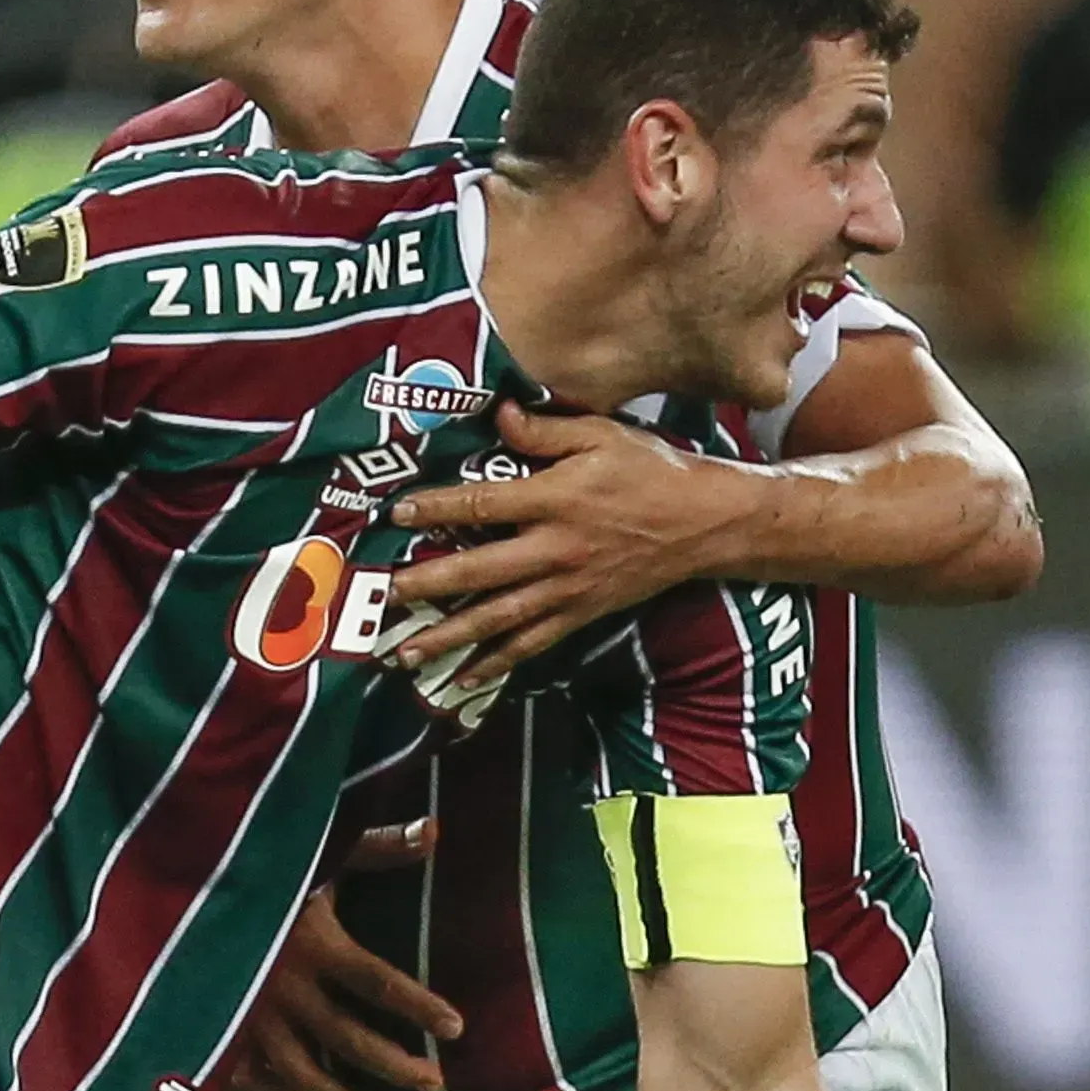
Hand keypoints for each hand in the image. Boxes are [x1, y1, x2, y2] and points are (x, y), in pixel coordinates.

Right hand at [234, 825, 461, 1090]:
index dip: (420, 1008)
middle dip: (396, 1066)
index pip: (379, 983)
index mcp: (315, 944)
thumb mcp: (320, 851)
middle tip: (434, 1084)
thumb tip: (434, 830)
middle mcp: (286, 988)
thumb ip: (377, 848)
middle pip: (349, 1040)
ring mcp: (251, 1017)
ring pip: (302, 1073)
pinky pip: (254, 1076)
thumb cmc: (260, 867)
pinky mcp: (223, 1029)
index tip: (456, 1028)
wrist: (180, 888)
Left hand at [386, 405, 755, 687]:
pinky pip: (534, 643)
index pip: (483, 504)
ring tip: (406, 652)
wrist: (705, 523)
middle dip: (429, 585)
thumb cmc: (652, 471)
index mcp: (556, 499)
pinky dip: (498, 662)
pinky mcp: (582, 613)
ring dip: (451, 637)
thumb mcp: (603, 435)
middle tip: (384, 597)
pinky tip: (466, 676)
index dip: (437, 508)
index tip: (396, 515)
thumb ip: (545, 431)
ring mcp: (569, 588)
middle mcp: (557, 549)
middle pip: (481, 571)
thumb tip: (497, 414)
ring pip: (500, 618)